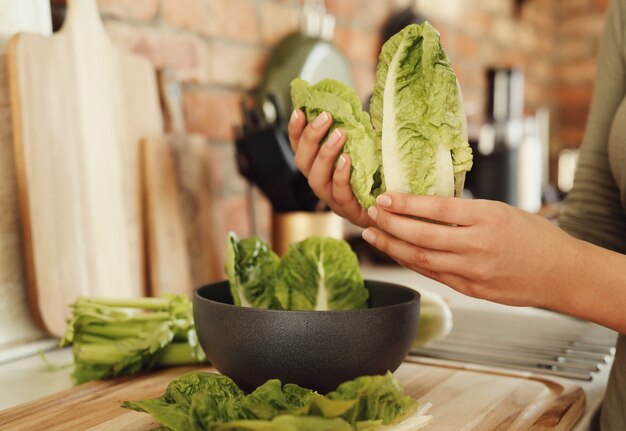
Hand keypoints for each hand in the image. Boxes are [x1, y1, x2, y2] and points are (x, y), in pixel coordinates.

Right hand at [288, 109, 372, 227]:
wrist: (391, 211)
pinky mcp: (349, 210)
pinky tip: (347, 160)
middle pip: (302, 162)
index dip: (295, 131)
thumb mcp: (362, 151)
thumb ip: (353, 134)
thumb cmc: (375, 177)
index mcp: (318, 168)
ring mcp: (332, 199)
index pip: (299, 148)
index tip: (299, 111)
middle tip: (325, 116)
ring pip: (316, 178)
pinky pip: (339, 193)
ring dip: (325, 154)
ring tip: (339, 134)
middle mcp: (320, 183)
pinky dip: (340, 175)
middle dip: (310, 137)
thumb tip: (350, 106)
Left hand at [361, 192, 584, 308]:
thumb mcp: (501, 211)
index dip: (404, 203)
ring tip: (372, 235)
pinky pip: (433, 274)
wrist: (562, 274)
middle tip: (371, 214)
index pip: (435, 209)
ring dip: (392, 247)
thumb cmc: (534, 236)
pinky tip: (396, 253)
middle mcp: (477, 246)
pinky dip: (411, 263)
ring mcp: (473, 272)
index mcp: (487, 218)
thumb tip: (424, 207)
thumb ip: (465, 213)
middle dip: (390, 225)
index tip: (384, 197)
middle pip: (421, 236)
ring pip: (421, 259)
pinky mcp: (471, 290)